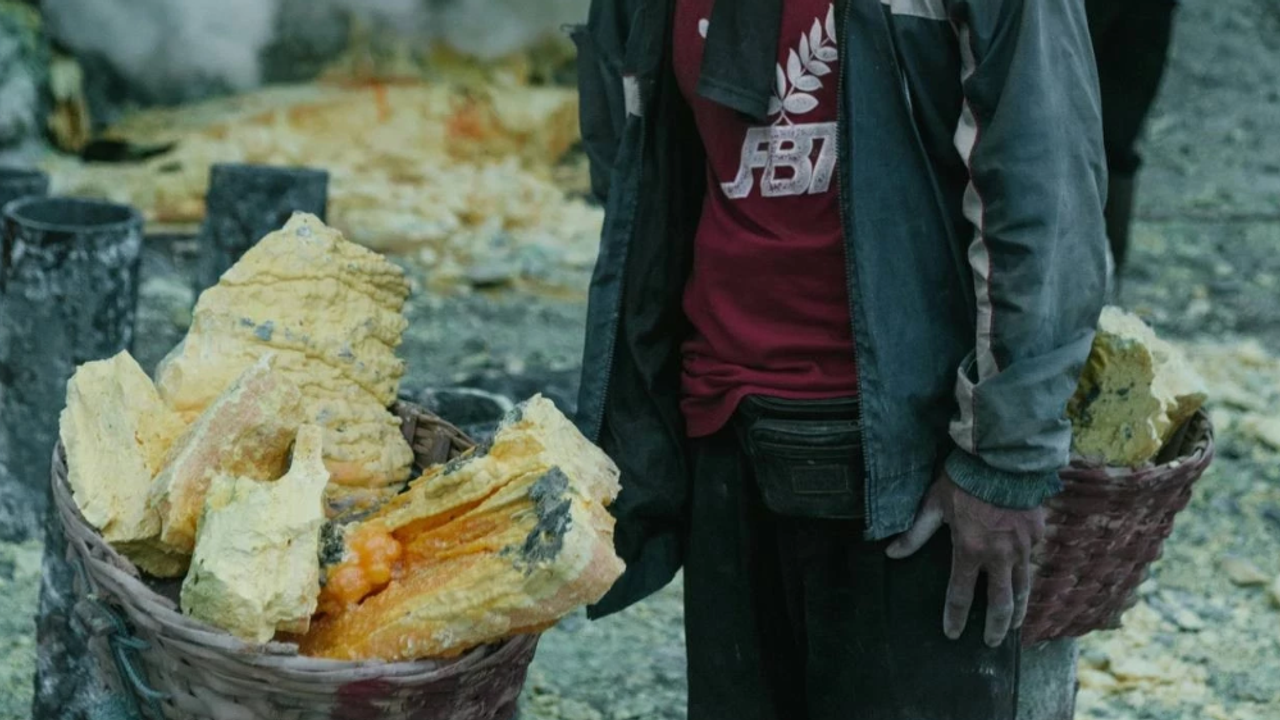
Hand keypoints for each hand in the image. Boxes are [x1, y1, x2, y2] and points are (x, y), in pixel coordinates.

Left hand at [885, 471, 1044, 646]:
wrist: (1004, 458)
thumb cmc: (964, 480)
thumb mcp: (934, 504)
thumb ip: (916, 532)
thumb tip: (891, 553)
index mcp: (970, 550)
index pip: (960, 593)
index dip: (954, 617)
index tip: (952, 634)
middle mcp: (999, 555)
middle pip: (999, 603)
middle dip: (994, 626)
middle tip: (990, 643)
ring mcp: (1023, 546)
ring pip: (1022, 587)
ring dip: (1017, 609)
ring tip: (1013, 624)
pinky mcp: (1038, 534)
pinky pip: (1032, 560)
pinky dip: (1027, 575)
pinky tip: (1024, 582)